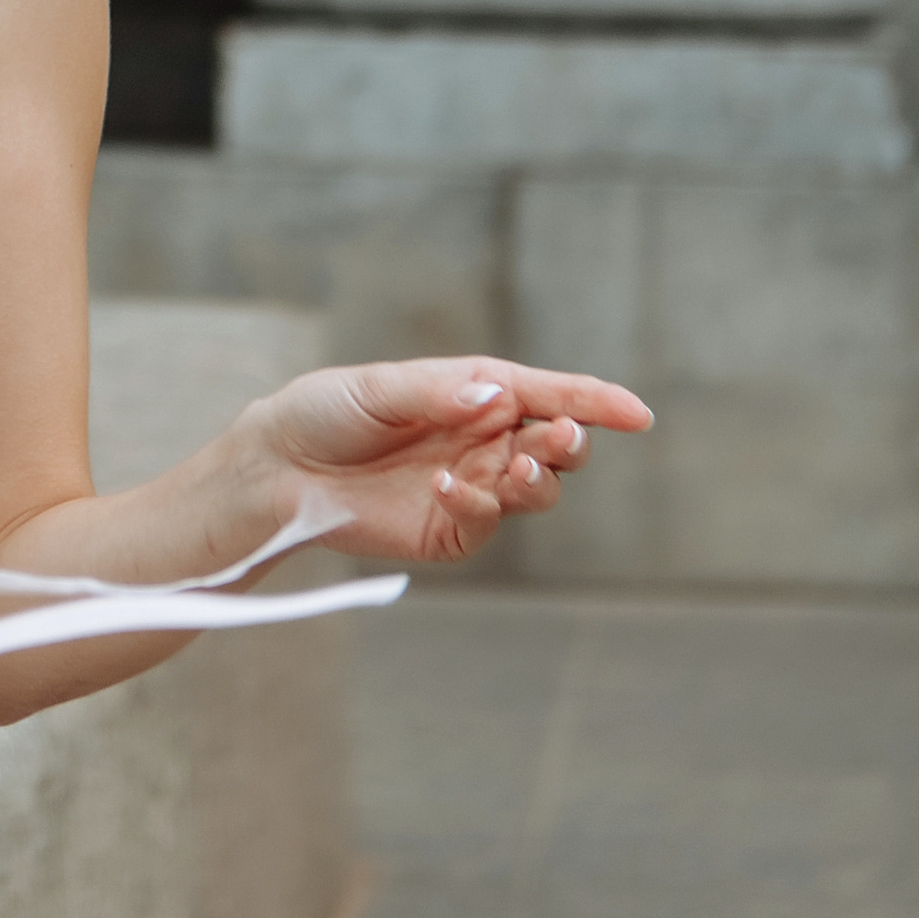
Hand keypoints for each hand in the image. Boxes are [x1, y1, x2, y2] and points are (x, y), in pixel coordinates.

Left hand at [243, 356, 653, 567]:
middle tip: (560, 440)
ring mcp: (473, 486)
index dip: (596, 401)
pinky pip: (487, 521)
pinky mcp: (451, 528)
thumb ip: (439, 394)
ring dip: (539, 480)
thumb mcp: (379, 388)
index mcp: (476, 391)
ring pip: (536, 489)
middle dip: (568, 442)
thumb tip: (496, 397)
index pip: (550, 394)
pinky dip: (480, 505)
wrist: (280, 468)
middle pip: (554, 445)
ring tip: (519, 470)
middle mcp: (484, 438)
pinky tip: (448, 487)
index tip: (638, 414)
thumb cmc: (327, 411)